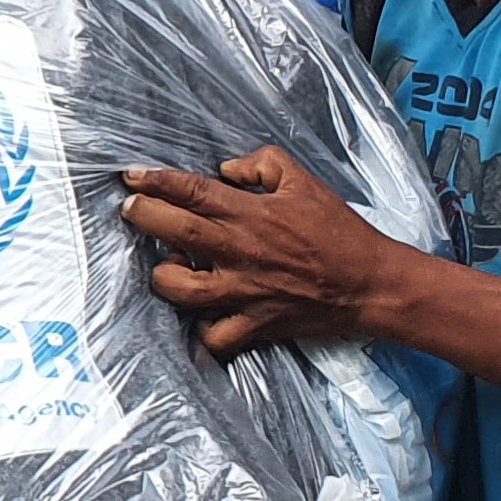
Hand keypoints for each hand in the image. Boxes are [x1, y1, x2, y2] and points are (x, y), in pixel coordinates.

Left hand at [119, 147, 410, 355]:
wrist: (370, 283)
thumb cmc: (338, 231)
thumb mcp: (304, 181)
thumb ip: (261, 164)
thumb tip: (224, 168)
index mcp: (251, 213)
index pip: (190, 191)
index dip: (154, 180)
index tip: (130, 175)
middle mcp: (240, 251)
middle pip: (174, 231)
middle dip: (142, 216)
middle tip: (130, 208)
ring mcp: (243, 291)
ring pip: (180, 288)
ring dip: (163, 276)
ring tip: (167, 265)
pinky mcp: (254, 324)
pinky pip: (213, 336)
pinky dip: (201, 330)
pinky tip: (200, 315)